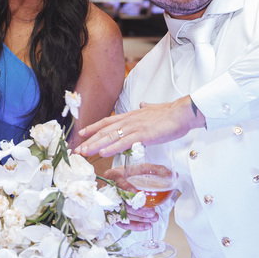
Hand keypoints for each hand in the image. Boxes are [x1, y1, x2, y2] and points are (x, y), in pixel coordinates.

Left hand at [76, 97, 204, 157]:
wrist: (181, 113)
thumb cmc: (169, 114)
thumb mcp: (153, 109)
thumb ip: (146, 108)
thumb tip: (143, 104)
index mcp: (130, 116)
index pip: (107, 121)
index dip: (93, 127)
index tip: (82, 134)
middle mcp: (129, 120)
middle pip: (104, 131)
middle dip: (90, 141)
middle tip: (77, 150)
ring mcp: (135, 127)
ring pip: (111, 137)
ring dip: (96, 145)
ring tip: (84, 153)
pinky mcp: (143, 135)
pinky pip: (124, 142)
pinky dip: (112, 148)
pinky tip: (103, 153)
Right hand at [102, 164, 176, 231]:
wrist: (120, 181)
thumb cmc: (129, 174)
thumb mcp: (141, 168)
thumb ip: (156, 170)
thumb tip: (173, 175)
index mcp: (114, 176)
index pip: (117, 182)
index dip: (125, 187)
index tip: (133, 191)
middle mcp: (110, 190)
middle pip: (122, 202)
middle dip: (138, 209)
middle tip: (152, 212)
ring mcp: (111, 203)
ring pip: (123, 214)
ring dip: (139, 218)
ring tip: (153, 218)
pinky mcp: (115, 214)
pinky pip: (123, 223)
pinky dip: (135, 225)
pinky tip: (146, 225)